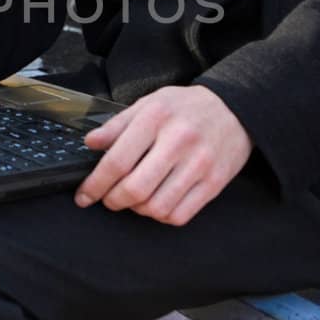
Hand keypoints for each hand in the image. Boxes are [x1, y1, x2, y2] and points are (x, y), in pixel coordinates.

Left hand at [74, 84, 252, 225]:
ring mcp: (199, 164)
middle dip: (113, 201)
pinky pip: (180, 215)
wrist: (235, 109)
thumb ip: (117, 124)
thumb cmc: (186, 107)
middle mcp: (178, 141)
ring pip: (156, 207)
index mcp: (156, 119)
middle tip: (109, 198)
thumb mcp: (148, 103)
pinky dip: (162, 216)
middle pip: (135, 189)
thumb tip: (91, 143)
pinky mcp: (214, 183)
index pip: (117, 161)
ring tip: (134, 199)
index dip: (94, 185)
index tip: (84, 196)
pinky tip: (158, 203)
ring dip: (137, 210)